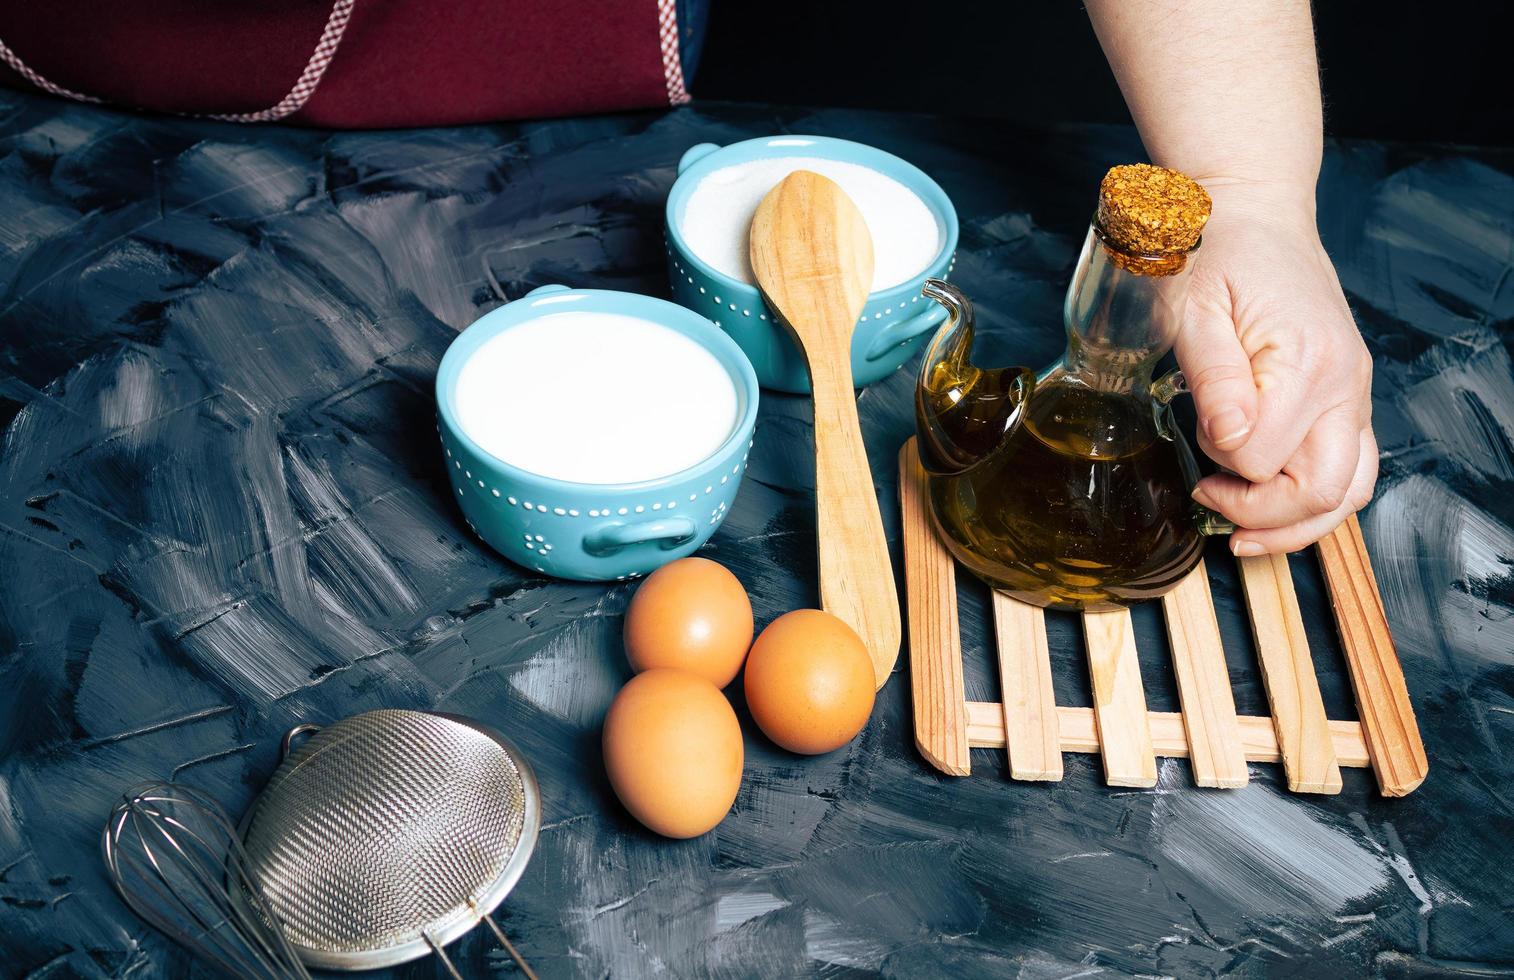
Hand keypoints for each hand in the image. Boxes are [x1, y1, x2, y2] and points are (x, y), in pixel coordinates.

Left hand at [1174, 182, 1377, 554]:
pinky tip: (1271, 505)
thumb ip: (1212, 376)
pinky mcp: (1347, 400)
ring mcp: (1353, 395)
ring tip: (1242, 530)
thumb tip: (1227, 439)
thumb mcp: (1194, 308)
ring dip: (1296, 524)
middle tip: (1209, 501)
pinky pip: (1351, 471)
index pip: (1264, 458)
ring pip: (1347, 492)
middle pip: (1321, 491)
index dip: (1221, 464)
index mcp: (1308, 363)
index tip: (1193, 442)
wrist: (1255, 216)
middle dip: (1262, 515)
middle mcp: (1345, 386)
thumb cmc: (1217, 254)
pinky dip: (1314, 500)